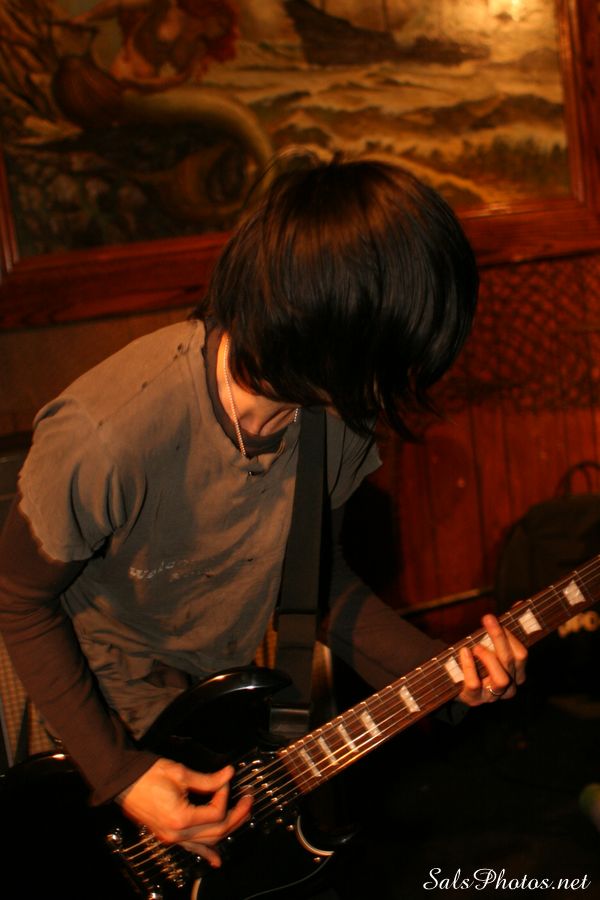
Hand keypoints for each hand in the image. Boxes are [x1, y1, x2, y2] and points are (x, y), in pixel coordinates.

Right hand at [117, 758, 251, 865]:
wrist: (123, 780)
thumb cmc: (147, 775)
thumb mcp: (180, 773)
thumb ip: (207, 779)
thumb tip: (228, 775)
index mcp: (180, 818)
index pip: (216, 812)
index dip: (225, 794)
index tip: (226, 778)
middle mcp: (177, 834)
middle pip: (217, 831)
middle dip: (237, 815)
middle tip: (248, 799)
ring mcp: (172, 838)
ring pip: (207, 841)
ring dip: (228, 830)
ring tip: (242, 817)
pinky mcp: (168, 836)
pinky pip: (191, 848)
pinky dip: (206, 853)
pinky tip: (216, 860)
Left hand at [457, 614, 526, 705]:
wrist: (455, 683)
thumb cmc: (477, 660)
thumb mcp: (491, 644)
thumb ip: (506, 627)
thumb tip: (520, 603)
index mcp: (516, 672)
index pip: (522, 654)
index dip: (511, 635)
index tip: (498, 617)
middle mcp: (508, 686)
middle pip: (511, 661)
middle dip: (499, 636)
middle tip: (487, 618)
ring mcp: (492, 695)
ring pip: (501, 679)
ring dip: (489, 658)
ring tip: (476, 645)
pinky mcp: (474, 699)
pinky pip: (475, 685)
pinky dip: (469, 667)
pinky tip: (464, 652)